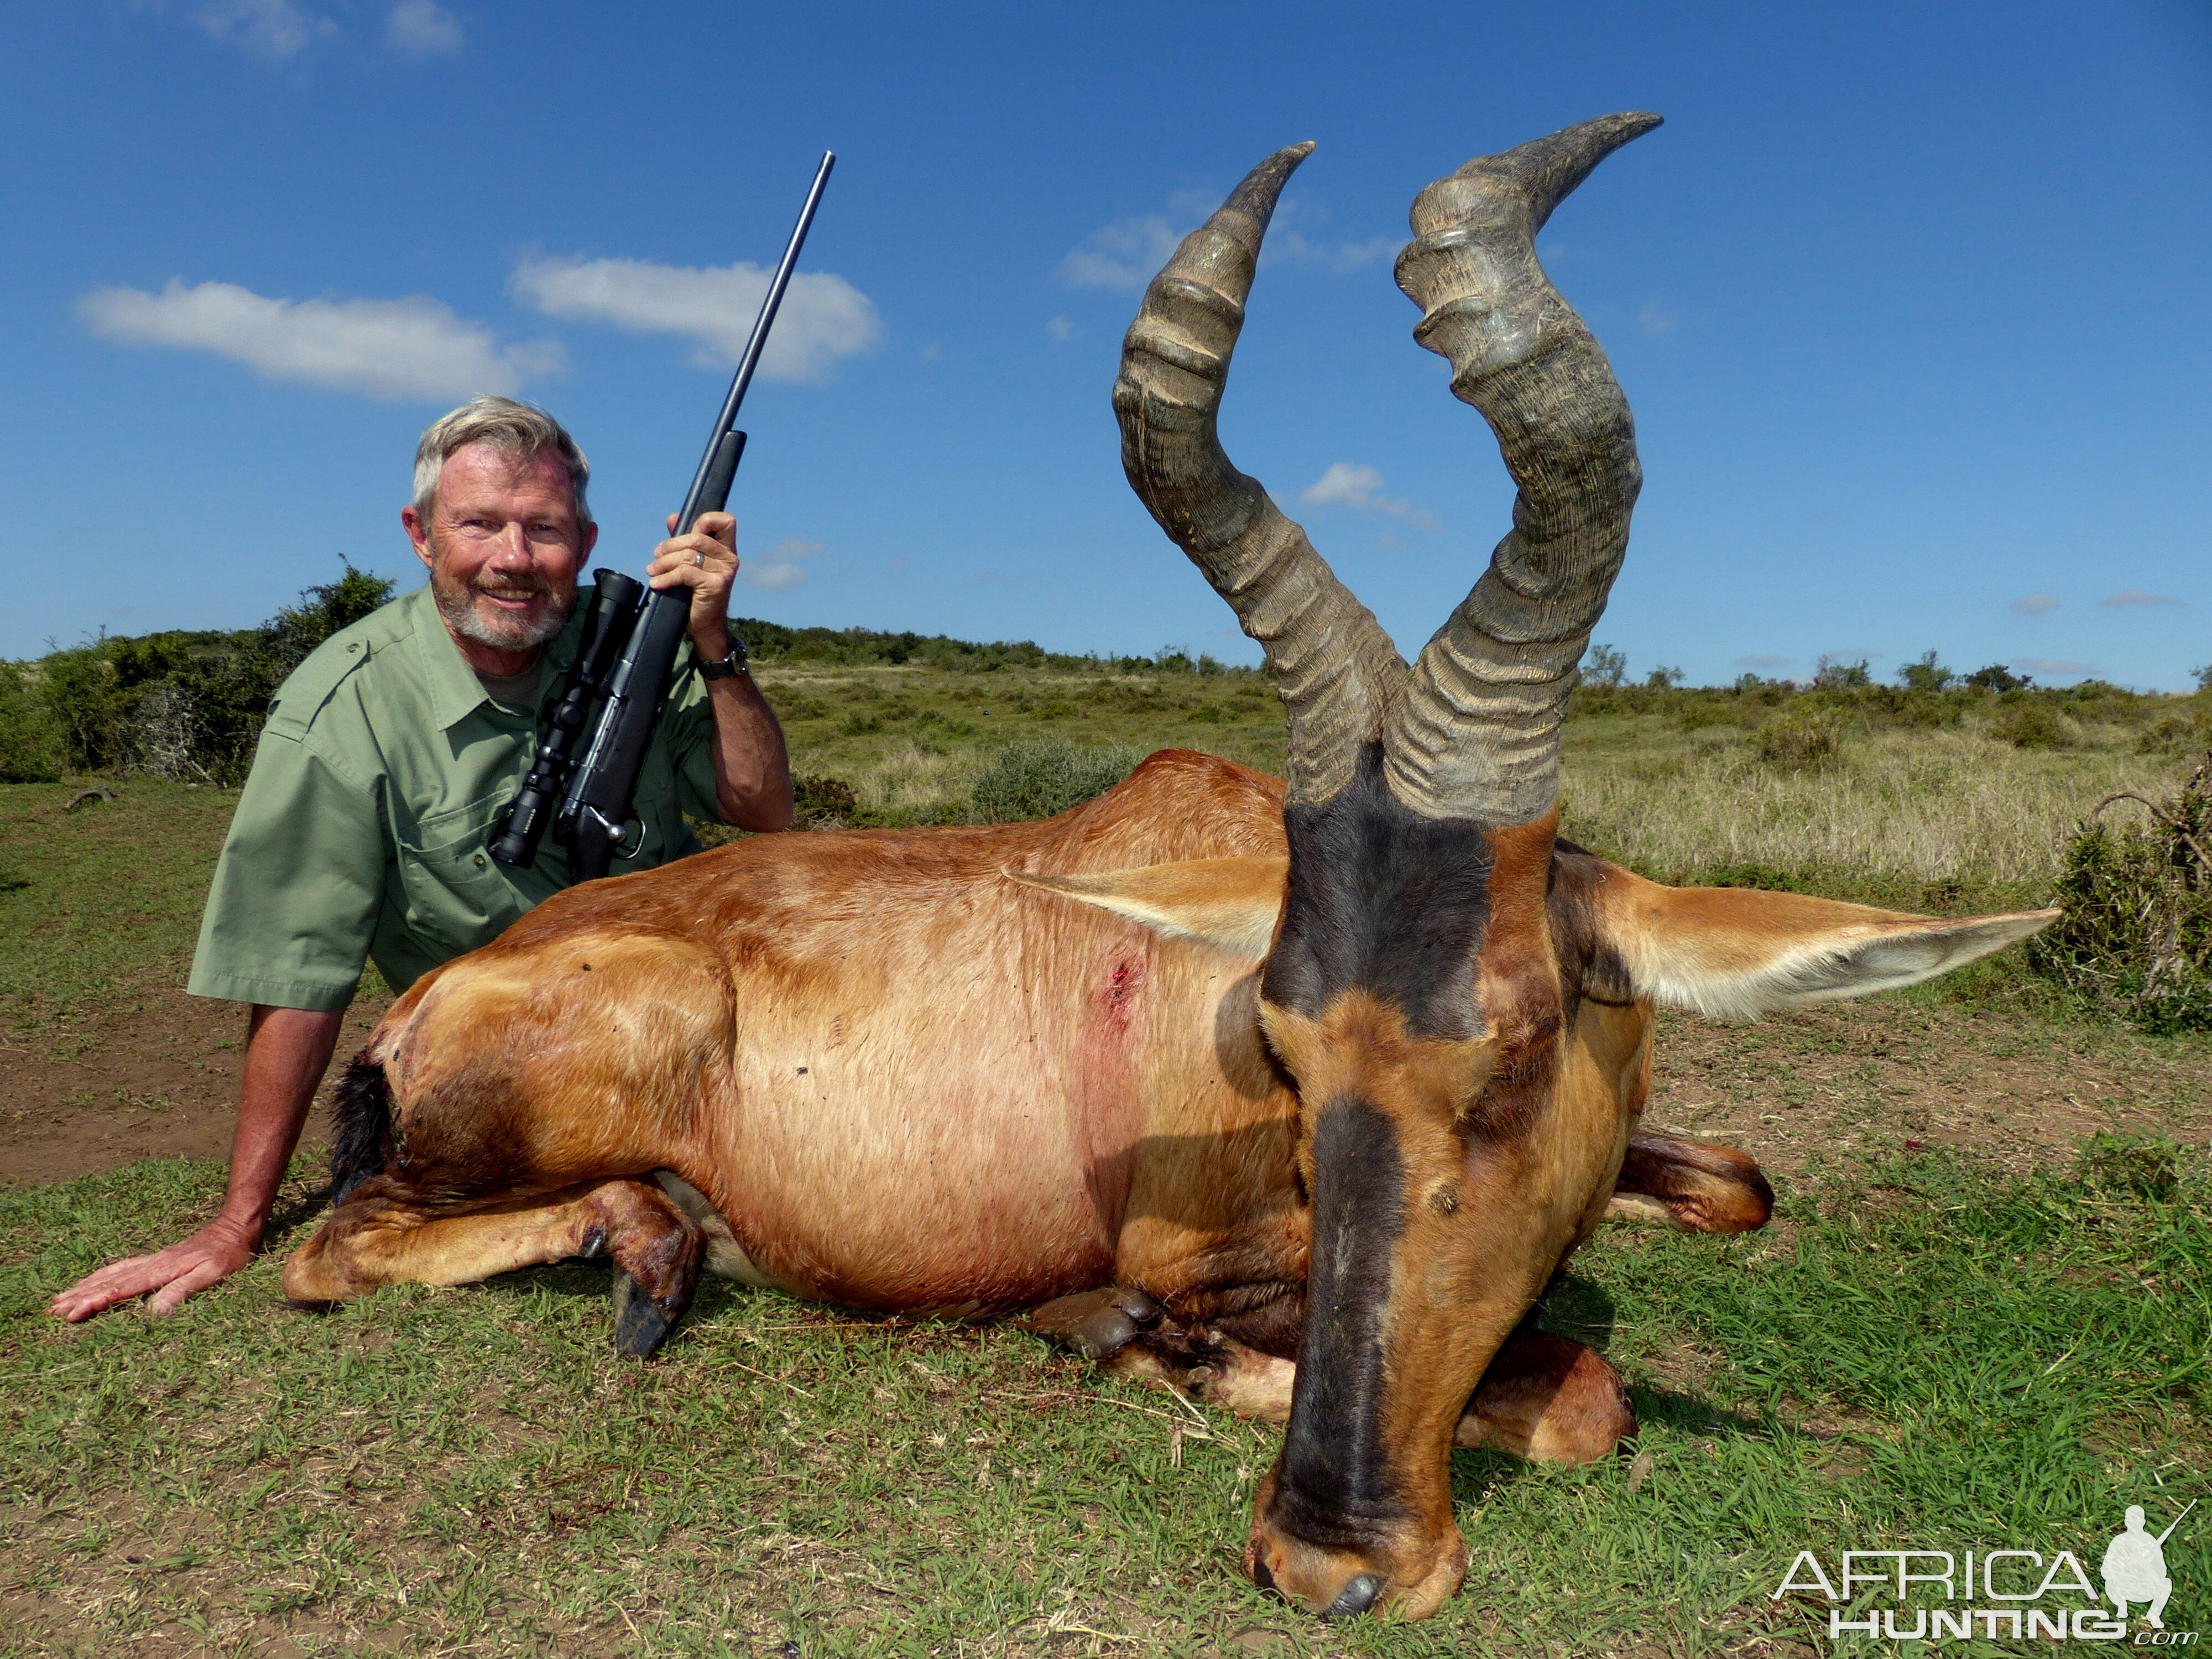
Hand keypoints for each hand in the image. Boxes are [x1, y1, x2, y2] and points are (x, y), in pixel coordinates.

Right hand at [47, 1216, 258, 1321]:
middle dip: (79, 1297)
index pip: (120, 1290)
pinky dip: (101, 1276)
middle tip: (52, 1311)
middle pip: (107, 1282)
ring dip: (84, 1287)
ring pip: (110, 1274)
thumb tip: (154, 1313)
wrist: (235, 1228)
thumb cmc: (228, 1256)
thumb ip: (182, 1291)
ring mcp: (152, 1261)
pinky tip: (93, 1280)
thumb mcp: (212, 1276)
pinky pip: (120, 1268)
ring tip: (60, 1298)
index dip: (95, 1303)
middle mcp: (150, 1264)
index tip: (71, 1315)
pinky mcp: (157, 1259)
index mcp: (160, 1271)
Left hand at [647, 510, 738, 656]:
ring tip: (652, 570)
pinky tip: (657, 583)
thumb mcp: (692, 564)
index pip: (727, 521)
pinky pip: (685, 573)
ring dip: (664, 563)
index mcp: (726, 549)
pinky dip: (666, 578)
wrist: (706, 626)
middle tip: (656, 555)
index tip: (688, 530)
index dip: (707, 520)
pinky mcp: (715, 585)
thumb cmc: (697, 594)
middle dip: (671, 545)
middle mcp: (729, 558)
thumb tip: (672, 517)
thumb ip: (684, 541)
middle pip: (697, 538)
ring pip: (688, 556)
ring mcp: (724, 572)